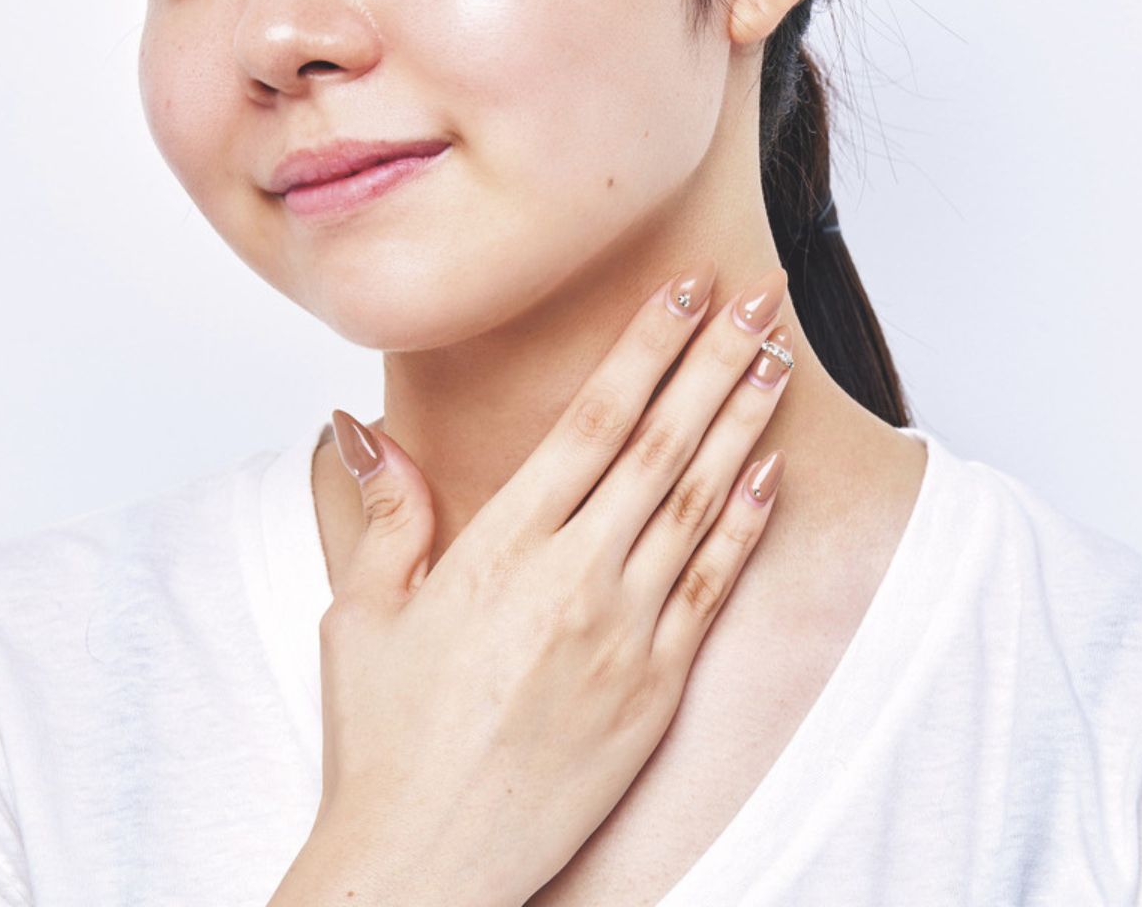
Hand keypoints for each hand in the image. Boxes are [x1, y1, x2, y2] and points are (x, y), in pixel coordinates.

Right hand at [272, 258, 791, 906]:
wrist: (426, 867)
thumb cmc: (387, 743)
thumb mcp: (362, 616)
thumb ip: (388, 514)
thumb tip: (364, 428)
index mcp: (503, 548)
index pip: (593, 420)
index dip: (646, 347)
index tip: (684, 292)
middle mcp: (575, 579)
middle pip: (663, 443)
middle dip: (716, 358)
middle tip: (761, 297)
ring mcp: (625, 635)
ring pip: (700, 503)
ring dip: (745, 424)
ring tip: (779, 361)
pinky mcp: (655, 690)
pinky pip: (713, 588)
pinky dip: (747, 525)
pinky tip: (773, 474)